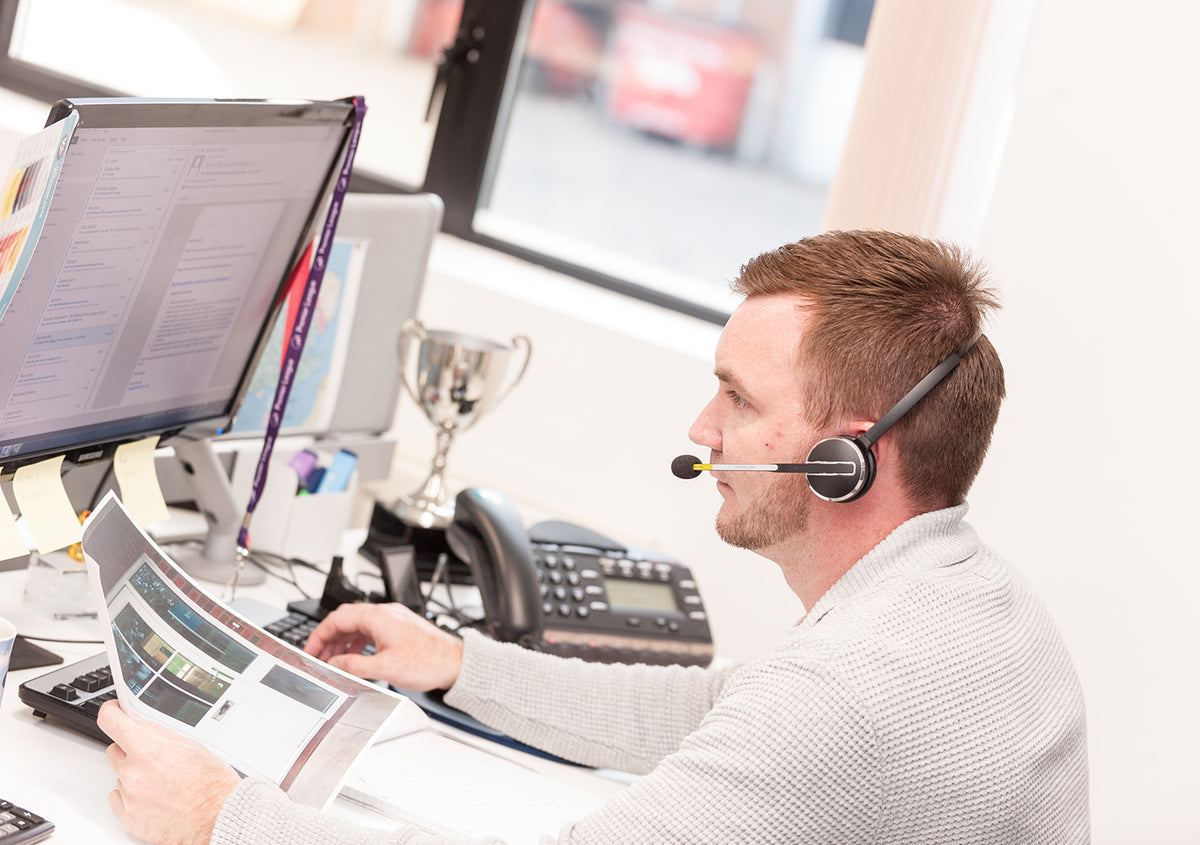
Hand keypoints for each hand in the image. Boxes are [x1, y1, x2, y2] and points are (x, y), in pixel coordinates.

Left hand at [98, 700, 240, 844]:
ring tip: (163, 780)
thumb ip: (157, 732)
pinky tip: (154, 795)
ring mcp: (129, 797)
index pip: (111, 722)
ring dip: (135, 773)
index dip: (112, 712)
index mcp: (148, 750)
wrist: (219, 817)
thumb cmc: (212, 784)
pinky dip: (131, 795)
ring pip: (120, 775)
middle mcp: (133, 773)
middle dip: (130, 747)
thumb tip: (138, 722)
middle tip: (154, 755)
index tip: (115, 711)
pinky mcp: (128, 818)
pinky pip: (118, 798)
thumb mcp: (191, 745)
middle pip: (114, 749)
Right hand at [304, 601, 463, 690]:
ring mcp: (393, 619)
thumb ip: (353, 666)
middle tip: (318, 657)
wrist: (456, 663)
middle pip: (345, 619)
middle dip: (328, 638)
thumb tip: (331, 665)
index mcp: (378, 617)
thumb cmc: (428, 661)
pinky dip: (357, 642)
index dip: (318, 636)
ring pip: (357, 625)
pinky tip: (354, 657)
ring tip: (333, 660)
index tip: (309, 651)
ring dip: (342, 641)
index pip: (336, 619)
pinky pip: (370, 630)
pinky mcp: (399, 628)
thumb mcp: (384, 668)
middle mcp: (385, 613)